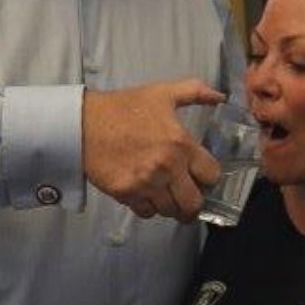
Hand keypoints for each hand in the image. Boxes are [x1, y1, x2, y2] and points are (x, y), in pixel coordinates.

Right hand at [84, 80, 223, 220]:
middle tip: (188, 195)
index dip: (210, 177)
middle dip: (194, 202)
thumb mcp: (163, 93)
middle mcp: (166, 168)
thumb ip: (195, 92)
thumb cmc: (124, 107)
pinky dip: (149, 207)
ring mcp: (145, 184)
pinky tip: (147, 194)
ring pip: (170, 211)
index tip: (203, 176)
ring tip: (168, 195)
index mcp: (180, 144)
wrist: (84, 122)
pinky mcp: (126, 194)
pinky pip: (146, 212)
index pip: (211, 175)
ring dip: (172, 206)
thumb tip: (220, 96)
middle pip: (194, 203)